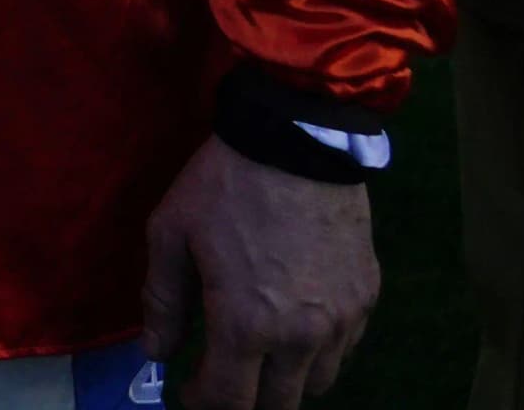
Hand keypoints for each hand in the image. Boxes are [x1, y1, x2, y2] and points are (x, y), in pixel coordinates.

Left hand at [140, 137, 376, 409]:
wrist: (297, 139)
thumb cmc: (224, 184)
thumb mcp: (170, 233)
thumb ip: (162, 301)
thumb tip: (156, 353)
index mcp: (246, 325)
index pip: (228, 400)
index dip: (202, 403)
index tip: (188, 390)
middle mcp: (302, 337)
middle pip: (278, 405)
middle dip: (243, 401)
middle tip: (222, 378)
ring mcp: (342, 321)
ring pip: (317, 384)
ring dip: (284, 381)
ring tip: (259, 355)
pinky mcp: (367, 299)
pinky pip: (345, 350)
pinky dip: (319, 354)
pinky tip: (296, 328)